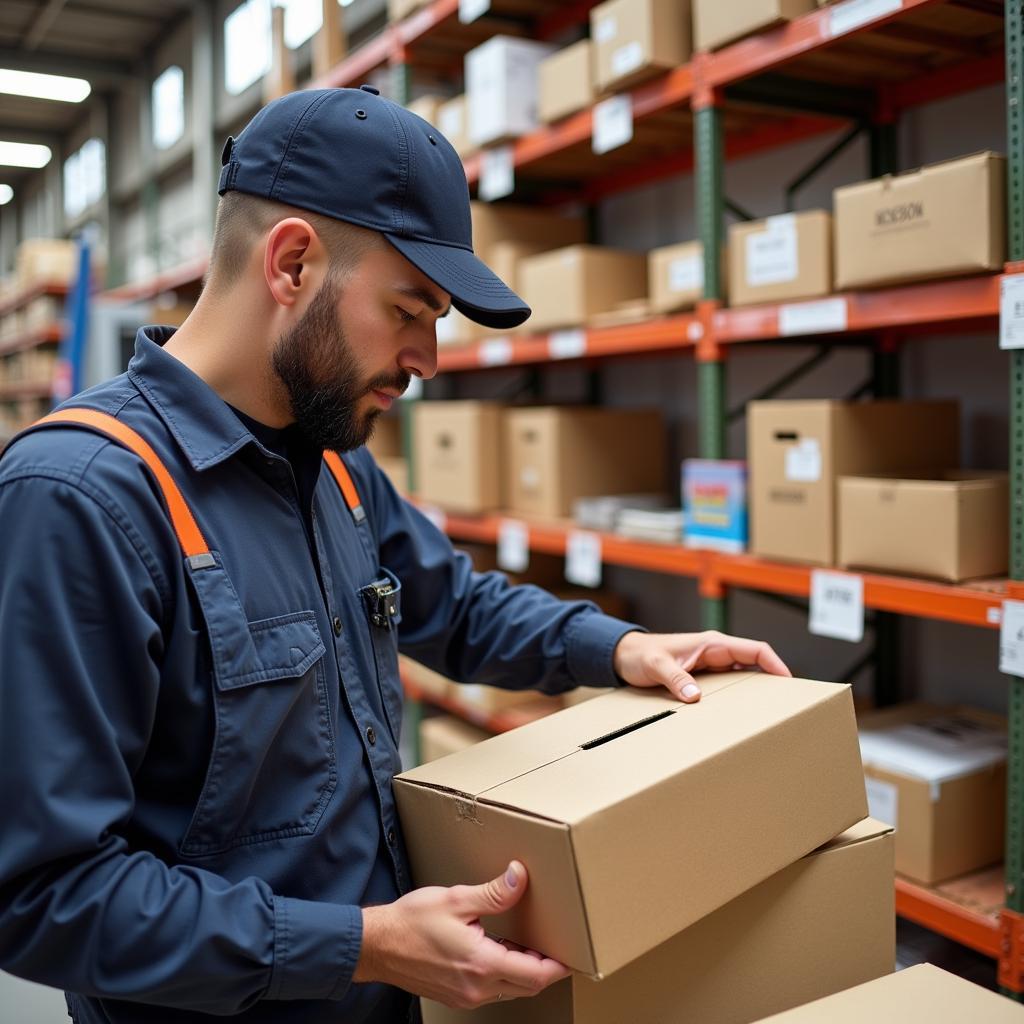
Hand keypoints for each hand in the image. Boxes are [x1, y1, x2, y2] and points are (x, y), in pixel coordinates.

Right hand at [353, 860, 569, 1008]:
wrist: (377, 945)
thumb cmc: (412, 922)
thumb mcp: (456, 899)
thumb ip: (494, 892)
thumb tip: (520, 877)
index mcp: (482, 964)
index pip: (535, 975)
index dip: (557, 966)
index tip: (572, 953)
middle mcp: (477, 987)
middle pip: (527, 986)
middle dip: (545, 968)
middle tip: (556, 944)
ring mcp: (466, 995)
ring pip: (510, 990)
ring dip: (524, 971)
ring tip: (530, 944)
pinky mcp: (456, 995)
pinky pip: (492, 990)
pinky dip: (504, 973)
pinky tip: (501, 951)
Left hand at [613, 630, 790, 703]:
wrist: (624, 656)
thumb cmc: (641, 654)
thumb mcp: (656, 665)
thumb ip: (675, 678)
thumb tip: (695, 696)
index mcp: (712, 644)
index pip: (754, 649)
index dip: (775, 663)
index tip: (789, 681)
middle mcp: (716, 652)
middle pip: (755, 663)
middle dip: (772, 680)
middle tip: (788, 702)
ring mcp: (711, 664)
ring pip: (744, 675)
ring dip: (757, 690)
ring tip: (771, 711)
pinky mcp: (704, 676)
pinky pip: (730, 685)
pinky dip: (740, 696)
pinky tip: (743, 713)